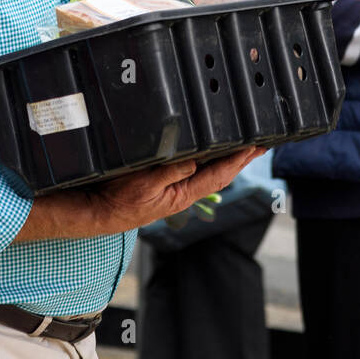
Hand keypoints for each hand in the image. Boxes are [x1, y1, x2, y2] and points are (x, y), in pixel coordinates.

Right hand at [87, 146, 266, 233]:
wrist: (98, 213)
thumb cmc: (118, 201)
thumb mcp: (144, 183)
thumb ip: (171, 171)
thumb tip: (196, 160)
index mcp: (182, 194)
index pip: (218, 175)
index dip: (238, 161)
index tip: (255, 147)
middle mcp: (183, 193)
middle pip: (220, 175)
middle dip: (241, 160)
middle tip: (261, 146)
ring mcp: (175, 191)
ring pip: (209, 174)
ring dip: (229, 161)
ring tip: (245, 149)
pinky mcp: (166, 187)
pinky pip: (196, 173)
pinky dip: (210, 163)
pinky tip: (212, 156)